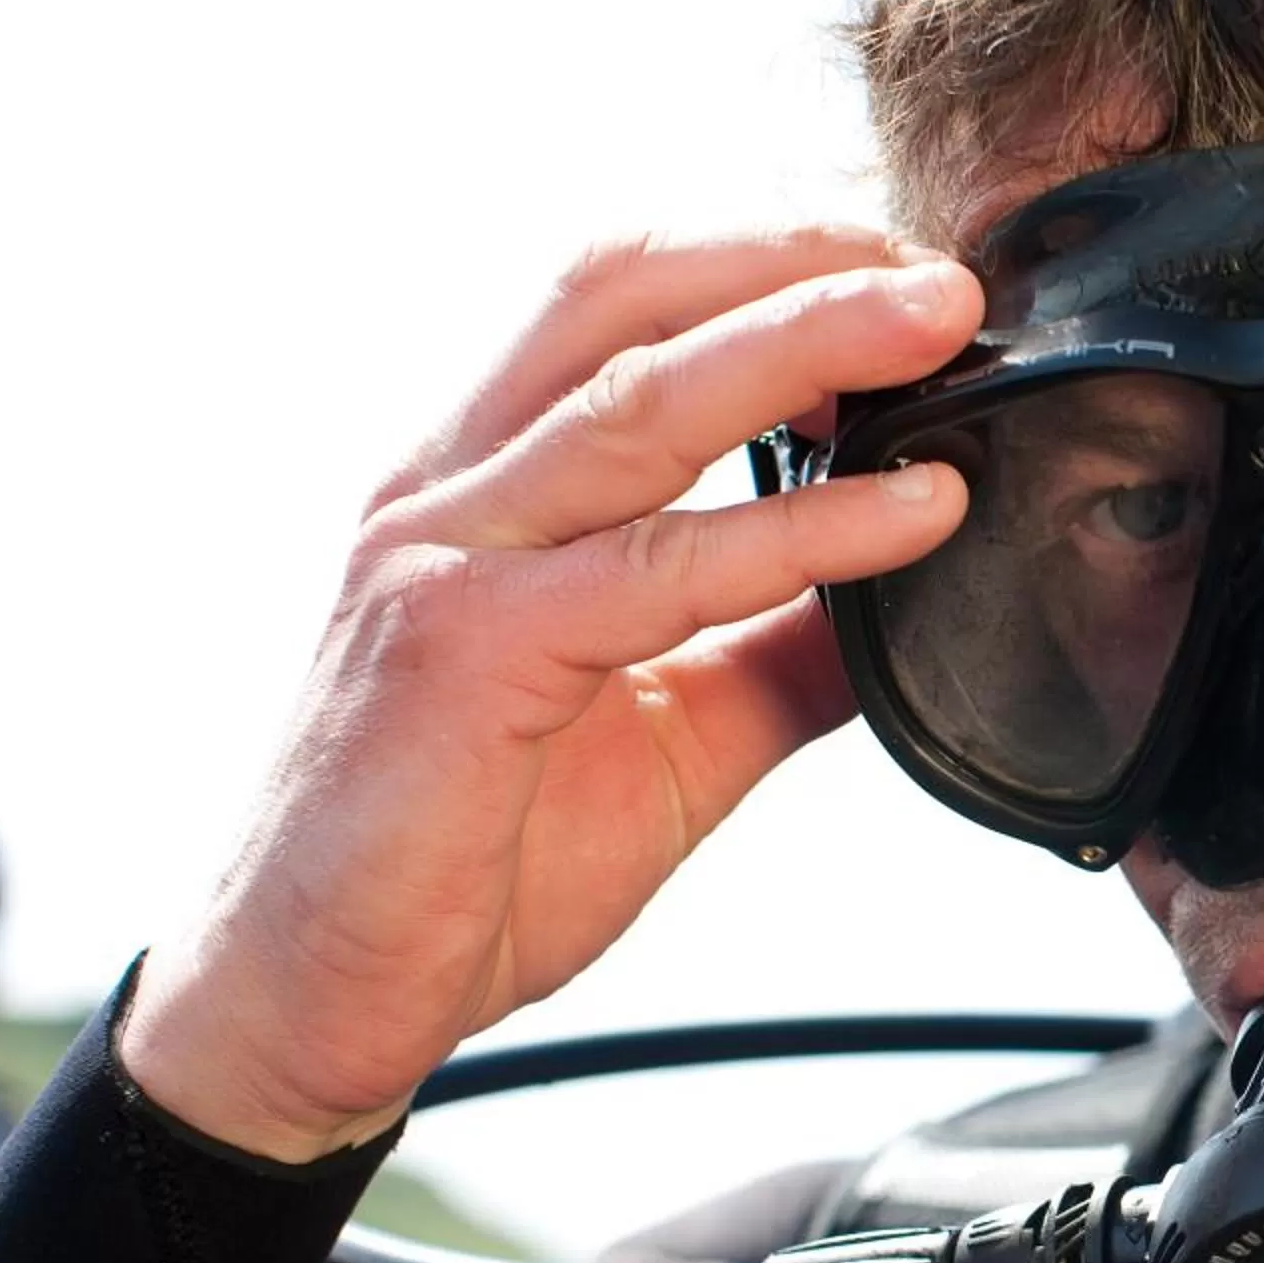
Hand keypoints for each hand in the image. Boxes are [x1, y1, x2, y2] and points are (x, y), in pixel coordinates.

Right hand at [119, 229, 980, 1160]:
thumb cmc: (470, 858)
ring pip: (640, 400)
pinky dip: (803, 525)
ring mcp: (447, 560)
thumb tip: (916, 594)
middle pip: (625, 304)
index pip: (621, 310)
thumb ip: (779, 647)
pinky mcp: (464, 653)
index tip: (902, 277)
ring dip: (807, 343)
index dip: (764, 268)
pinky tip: (914, 513)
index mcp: (490, 486)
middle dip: (794, 263)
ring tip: (938, 325)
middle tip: (942, 275)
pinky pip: (659, 564)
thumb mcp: (675, 731)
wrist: (321, 999)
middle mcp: (454, 492)